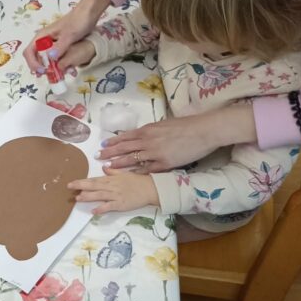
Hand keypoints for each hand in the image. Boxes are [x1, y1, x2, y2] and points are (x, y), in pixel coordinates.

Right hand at [22, 0, 109, 73]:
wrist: (89, 12)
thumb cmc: (78, 21)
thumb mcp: (69, 35)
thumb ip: (59, 47)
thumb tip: (50, 58)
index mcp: (42, 36)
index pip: (29, 52)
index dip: (33, 64)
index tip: (43, 71)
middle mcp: (44, 40)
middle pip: (35, 58)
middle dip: (41, 68)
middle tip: (51, 76)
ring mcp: (52, 43)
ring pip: (45, 59)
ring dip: (51, 68)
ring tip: (60, 74)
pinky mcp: (60, 46)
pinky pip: (55, 58)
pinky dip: (58, 65)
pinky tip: (67, 68)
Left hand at [68, 167, 159, 214]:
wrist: (151, 189)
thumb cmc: (137, 181)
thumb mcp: (124, 174)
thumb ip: (113, 172)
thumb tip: (104, 168)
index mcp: (111, 179)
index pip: (94, 180)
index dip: (82, 181)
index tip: (72, 182)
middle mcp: (112, 187)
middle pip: (94, 186)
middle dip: (81, 186)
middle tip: (69, 187)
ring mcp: (116, 196)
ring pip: (99, 195)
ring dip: (88, 196)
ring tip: (77, 198)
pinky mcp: (121, 204)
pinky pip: (109, 206)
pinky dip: (101, 208)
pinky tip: (93, 211)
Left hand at [99, 105, 254, 171]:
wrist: (203, 130)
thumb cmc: (186, 125)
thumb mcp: (164, 124)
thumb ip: (150, 130)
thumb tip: (141, 133)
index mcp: (147, 130)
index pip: (125, 137)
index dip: (113, 142)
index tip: (103, 145)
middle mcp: (147, 141)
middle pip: (124, 148)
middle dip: (109, 153)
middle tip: (98, 157)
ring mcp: (155, 153)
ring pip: (132, 160)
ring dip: (118, 164)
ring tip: (107, 167)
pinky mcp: (164, 163)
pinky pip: (147, 170)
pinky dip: (136, 173)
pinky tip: (127, 177)